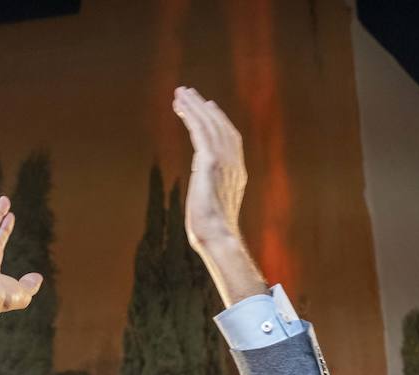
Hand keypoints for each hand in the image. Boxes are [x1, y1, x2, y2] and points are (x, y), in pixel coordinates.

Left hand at [173, 87, 245, 251]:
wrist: (217, 237)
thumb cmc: (213, 233)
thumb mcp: (214, 209)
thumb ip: (211, 194)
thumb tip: (204, 195)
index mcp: (238, 174)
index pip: (230, 139)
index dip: (219, 121)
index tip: (208, 108)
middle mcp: (234, 164)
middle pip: (221, 127)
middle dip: (204, 108)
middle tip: (189, 93)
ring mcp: (224, 162)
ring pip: (209, 125)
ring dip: (194, 106)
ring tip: (181, 93)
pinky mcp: (209, 162)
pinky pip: (200, 131)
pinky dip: (191, 115)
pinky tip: (180, 106)